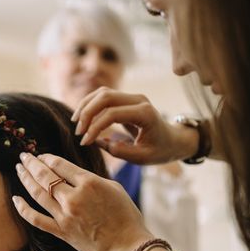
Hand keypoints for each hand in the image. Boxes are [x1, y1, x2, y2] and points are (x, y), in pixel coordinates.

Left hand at [13, 152, 152, 250]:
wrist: (126, 244)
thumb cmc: (125, 215)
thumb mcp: (113, 187)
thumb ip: (90, 178)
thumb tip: (73, 174)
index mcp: (88, 183)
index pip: (59, 164)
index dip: (46, 158)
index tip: (41, 155)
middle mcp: (73, 197)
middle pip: (45, 175)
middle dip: (31, 163)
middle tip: (23, 156)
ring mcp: (65, 216)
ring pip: (37, 193)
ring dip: (25, 179)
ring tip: (19, 169)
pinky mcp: (61, 232)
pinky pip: (36, 219)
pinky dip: (23, 209)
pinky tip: (15, 199)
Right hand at [72, 87, 195, 164]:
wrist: (172, 140)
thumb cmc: (159, 150)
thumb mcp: (143, 157)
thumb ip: (122, 152)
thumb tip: (101, 142)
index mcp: (145, 114)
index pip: (113, 114)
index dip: (95, 127)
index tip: (85, 142)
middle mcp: (138, 100)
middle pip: (105, 97)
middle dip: (87, 113)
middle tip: (78, 132)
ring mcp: (132, 97)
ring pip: (102, 93)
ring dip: (86, 106)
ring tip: (77, 123)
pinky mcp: (126, 99)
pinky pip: (104, 96)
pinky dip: (90, 104)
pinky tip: (82, 118)